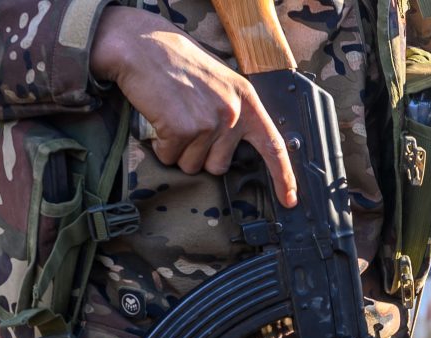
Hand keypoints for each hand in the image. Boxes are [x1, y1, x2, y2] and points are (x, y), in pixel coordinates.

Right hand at [89, 6, 297, 206]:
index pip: (273, 146)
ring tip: (172, 116)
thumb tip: (236, 146)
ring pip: (192, 165)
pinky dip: (160, 145)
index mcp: (247, 100)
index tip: (289, 199)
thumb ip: (234, 111)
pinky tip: (159, 118)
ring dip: (177, 150)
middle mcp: (233, 113)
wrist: (141, 44)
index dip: (283, 177)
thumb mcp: (220, 82)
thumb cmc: (177, 62)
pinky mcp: (183, 129)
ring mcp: (209, 122)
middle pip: (219, 166)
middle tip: (186, 122)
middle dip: (199, 154)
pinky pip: (170, 158)